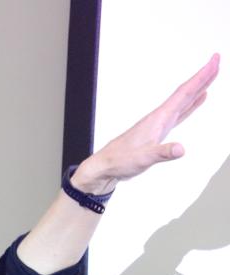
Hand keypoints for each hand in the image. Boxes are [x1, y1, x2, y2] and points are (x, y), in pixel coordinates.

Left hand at [74, 54, 220, 193]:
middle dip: (203, 77)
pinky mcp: (158, 131)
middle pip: (185, 92)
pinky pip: (179, 112)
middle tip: (217, 61)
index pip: (184, 93)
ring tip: (211, 76)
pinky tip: (198, 100)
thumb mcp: (143, 159)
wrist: (105, 166)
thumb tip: (180, 149)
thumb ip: (162, 153)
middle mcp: (160, 117)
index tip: (214, 61)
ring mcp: (159, 123)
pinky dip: (191, 104)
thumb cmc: (120, 161)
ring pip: (183, 101)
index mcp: (158, 119)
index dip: (201, 77)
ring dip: (198, 88)